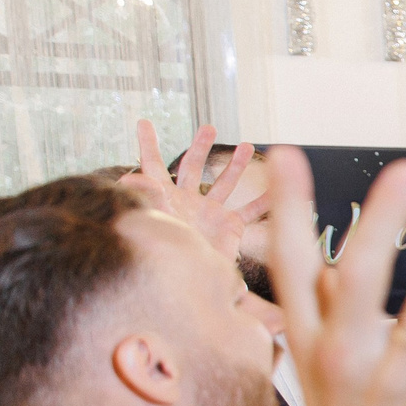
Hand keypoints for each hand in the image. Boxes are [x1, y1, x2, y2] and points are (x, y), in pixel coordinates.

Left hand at [122, 120, 265, 262]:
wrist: (190, 282)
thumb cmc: (168, 252)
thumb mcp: (155, 221)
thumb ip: (146, 197)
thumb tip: (128, 176)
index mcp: (166, 197)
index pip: (152, 165)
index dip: (147, 144)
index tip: (144, 123)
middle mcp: (188, 201)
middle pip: (193, 167)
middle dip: (200, 146)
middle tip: (208, 128)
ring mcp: (210, 213)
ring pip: (226, 183)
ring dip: (236, 165)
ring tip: (247, 145)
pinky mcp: (230, 226)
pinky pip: (250, 211)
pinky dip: (265, 201)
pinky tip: (278, 189)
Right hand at [266, 149, 405, 405]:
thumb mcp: (316, 359)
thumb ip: (327, 305)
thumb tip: (345, 248)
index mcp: (309, 334)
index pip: (291, 264)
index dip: (290, 210)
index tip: (287, 154)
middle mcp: (345, 352)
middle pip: (358, 278)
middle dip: (382, 222)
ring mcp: (392, 382)